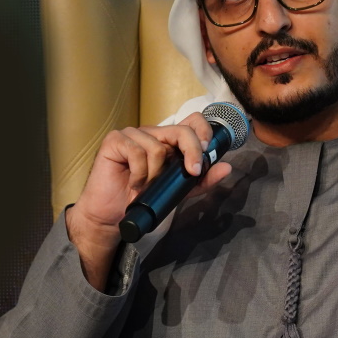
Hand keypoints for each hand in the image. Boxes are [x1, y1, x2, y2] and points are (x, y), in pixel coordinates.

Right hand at [66, 112, 231, 288]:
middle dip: (191, 151)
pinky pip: (137, 152)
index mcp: (167, 141)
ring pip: (157, 147)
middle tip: (191, 172)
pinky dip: (139, 174)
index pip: (190, 121)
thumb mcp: (178, 191)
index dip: (202, 130)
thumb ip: (202, 180)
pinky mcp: (115, 140)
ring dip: (155, 174)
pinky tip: (133, 184)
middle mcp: (152, 134)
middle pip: (180, 130)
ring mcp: (132, 135)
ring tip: (146, 187)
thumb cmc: (142, 199)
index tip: (207, 152)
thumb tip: (226, 167)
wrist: (111, 215)